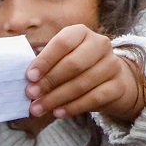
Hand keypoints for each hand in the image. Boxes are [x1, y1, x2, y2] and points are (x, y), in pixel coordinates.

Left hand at [26, 25, 145, 123]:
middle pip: (73, 64)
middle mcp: (100, 44)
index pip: (62, 43)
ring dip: (57, 98)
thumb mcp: (59, 58)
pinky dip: (74, 107)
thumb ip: (44, 65)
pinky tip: (58, 112)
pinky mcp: (118, 85)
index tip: (29, 76)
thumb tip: (27, 81)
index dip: (45, 60)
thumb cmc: (74, 66)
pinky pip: (94, 98)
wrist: (109, 79)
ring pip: (82, 83)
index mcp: (81, 33)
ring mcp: (112, 64)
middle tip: (31, 94)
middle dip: (49, 81)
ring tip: (39, 108)